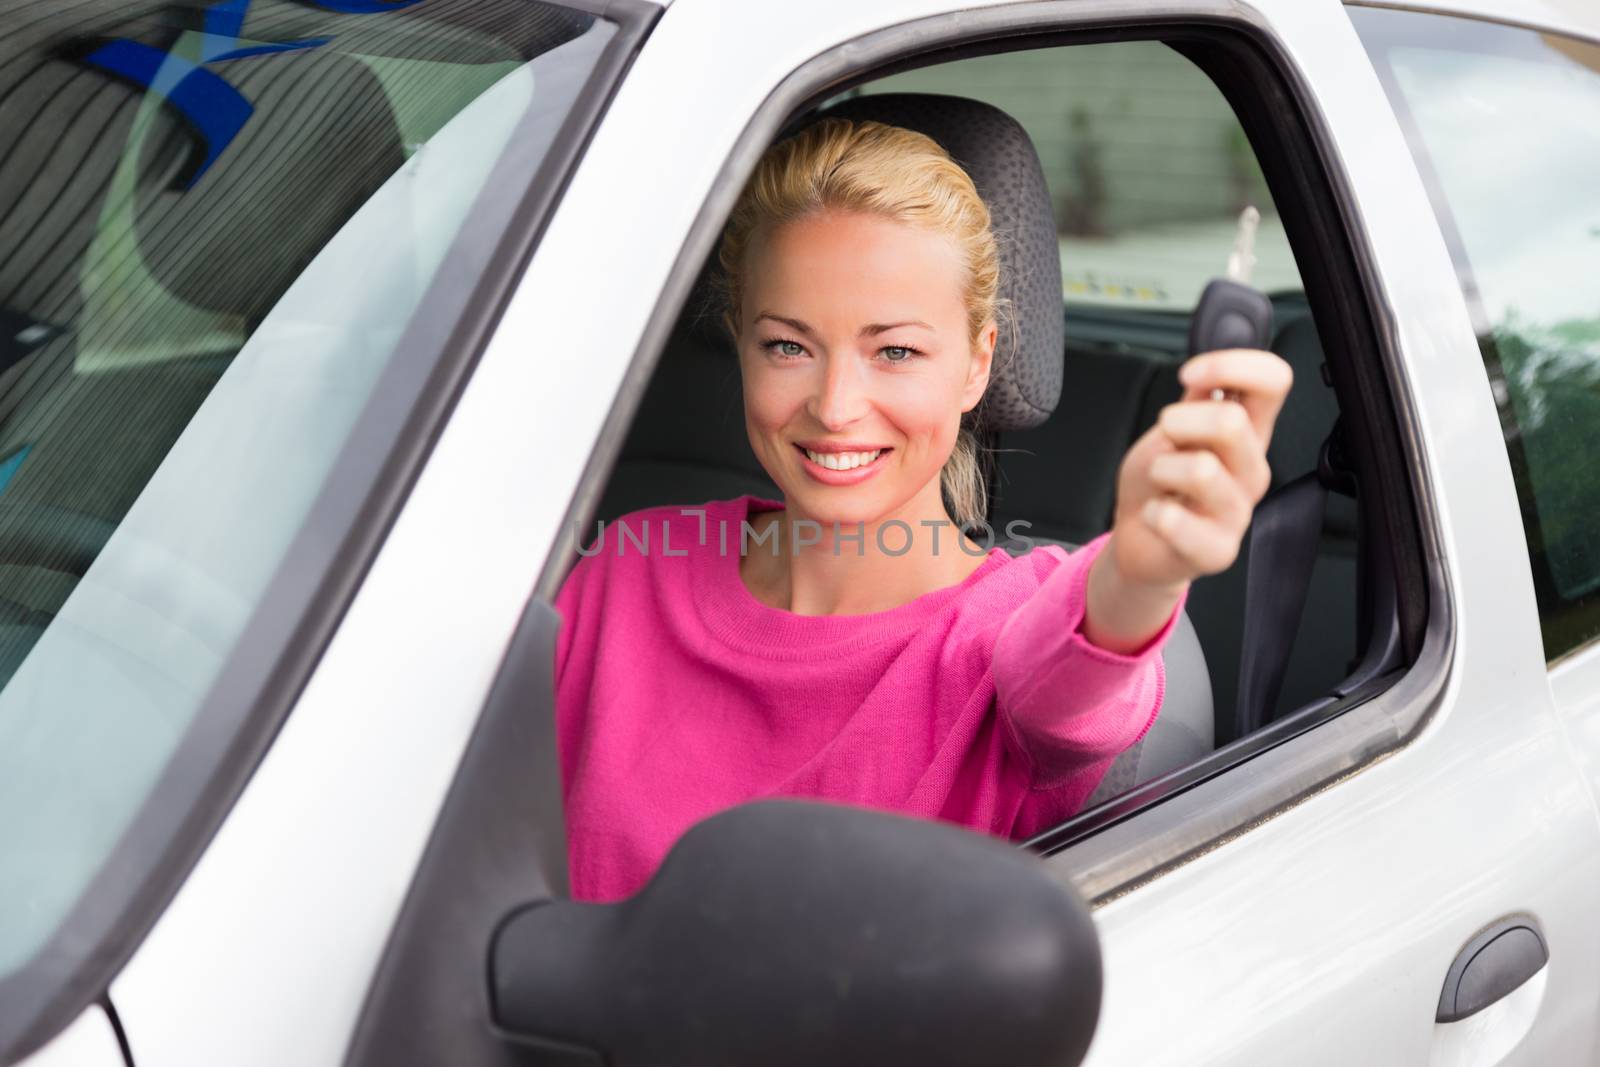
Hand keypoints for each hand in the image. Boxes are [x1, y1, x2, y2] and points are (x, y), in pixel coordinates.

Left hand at [1107, 348, 1293, 594]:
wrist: (1139, 540)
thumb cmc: (1157, 483)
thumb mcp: (1171, 429)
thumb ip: (1195, 399)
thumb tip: (1214, 369)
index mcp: (1248, 431)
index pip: (1274, 382)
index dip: (1231, 366)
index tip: (1190, 375)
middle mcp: (1251, 468)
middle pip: (1231, 422)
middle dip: (1178, 422)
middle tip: (1165, 443)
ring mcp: (1238, 511)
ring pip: (1201, 470)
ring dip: (1160, 468)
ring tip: (1160, 483)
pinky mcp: (1218, 550)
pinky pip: (1176, 520)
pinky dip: (1152, 511)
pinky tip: (1157, 515)